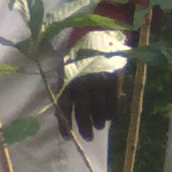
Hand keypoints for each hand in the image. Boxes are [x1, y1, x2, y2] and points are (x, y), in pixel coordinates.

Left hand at [59, 11, 132, 138]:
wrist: (98, 33)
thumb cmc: (78, 52)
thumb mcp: (65, 67)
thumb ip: (62, 88)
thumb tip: (57, 112)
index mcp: (67, 81)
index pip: (64, 108)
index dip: (65, 125)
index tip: (67, 138)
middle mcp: (82, 84)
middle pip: (83, 113)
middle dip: (85, 128)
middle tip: (88, 138)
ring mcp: (99, 83)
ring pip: (99, 110)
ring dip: (99, 121)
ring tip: (100, 126)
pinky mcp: (114, 80)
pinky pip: (113, 102)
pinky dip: (112, 112)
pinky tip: (111, 118)